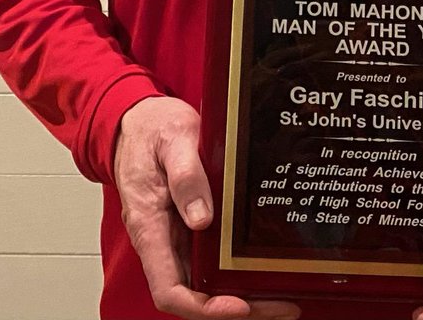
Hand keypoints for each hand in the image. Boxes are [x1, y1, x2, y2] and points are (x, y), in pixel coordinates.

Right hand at [114, 96, 299, 319]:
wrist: (141, 121)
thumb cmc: (153, 130)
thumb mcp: (173, 141)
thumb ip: (186, 175)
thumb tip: (201, 218)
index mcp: (149, 227)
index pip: (169, 290)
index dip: (203, 308)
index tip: (239, 305)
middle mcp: (162, 241)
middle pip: (194, 295)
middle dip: (237, 307)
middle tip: (280, 305)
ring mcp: (177, 236)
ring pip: (205, 282)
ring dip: (241, 293)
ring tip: (281, 295)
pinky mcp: (190, 227)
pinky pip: (210, 258)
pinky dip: (235, 269)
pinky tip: (261, 267)